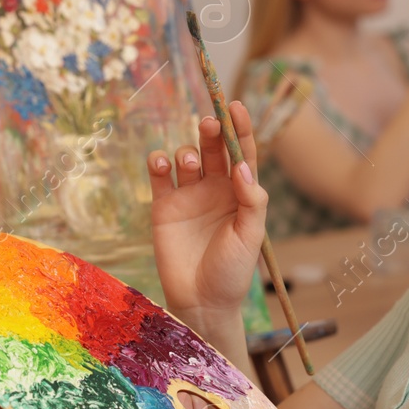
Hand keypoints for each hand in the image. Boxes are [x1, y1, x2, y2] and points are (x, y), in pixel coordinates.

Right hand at [146, 101, 267, 335]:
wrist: (202, 302)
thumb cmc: (233, 271)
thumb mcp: (251, 236)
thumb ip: (251, 199)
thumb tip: (243, 166)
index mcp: (240, 192)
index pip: (242, 153)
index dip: (239, 128)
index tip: (235, 106)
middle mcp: (215, 189)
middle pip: (213, 148)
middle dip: (211, 131)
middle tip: (209, 122)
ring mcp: (188, 196)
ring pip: (185, 157)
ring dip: (187, 152)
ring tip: (190, 163)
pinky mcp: (163, 206)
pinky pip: (159, 175)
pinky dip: (157, 162)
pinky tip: (160, 163)